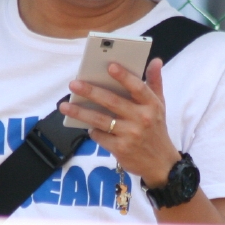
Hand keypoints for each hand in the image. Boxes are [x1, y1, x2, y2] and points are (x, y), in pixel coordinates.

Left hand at [59, 58, 179, 187]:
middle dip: (91, 92)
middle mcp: (142, 119)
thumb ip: (155, 82)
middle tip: (73, 84)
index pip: (138, 87)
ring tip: (64, 106)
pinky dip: (91, 130)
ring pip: (100, 120)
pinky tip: (85, 125)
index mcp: (152, 105)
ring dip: (80, 112)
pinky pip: (100, 136)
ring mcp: (130, 135)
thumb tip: (155, 60)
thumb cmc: (156, 129)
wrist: (161, 164)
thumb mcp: (160, 105)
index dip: (124, 76)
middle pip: (112, 102)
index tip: (109, 66)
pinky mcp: (120, 149)